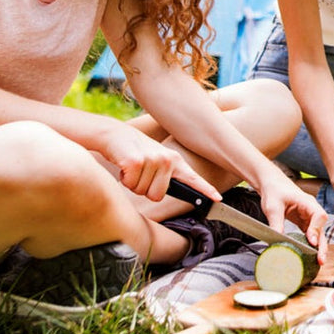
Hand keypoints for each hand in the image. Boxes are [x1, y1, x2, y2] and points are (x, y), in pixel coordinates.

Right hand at [103, 124, 220, 202]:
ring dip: (133, 183)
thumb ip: (166, 176)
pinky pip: (130, 185)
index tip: (218, 199)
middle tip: (140, 173)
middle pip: (157, 195)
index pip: (193, 179)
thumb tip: (165, 194)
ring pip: (142, 192)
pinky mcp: (136, 162)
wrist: (115, 134)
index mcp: (174, 161)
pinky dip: (124, 179)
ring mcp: (153, 159)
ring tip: (132, 168)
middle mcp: (167, 159)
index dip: (206, 190)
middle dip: (145, 190)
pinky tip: (124, 166)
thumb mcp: (156, 160)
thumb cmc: (135, 151)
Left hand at [258, 179, 330, 263]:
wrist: (272, 185)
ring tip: (318, 261)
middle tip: (320, 259)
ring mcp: (309, 218)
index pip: (319, 215)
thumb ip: (276, 224)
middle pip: (322, 228)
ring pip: (318, 234)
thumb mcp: (273, 207)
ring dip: (319, 247)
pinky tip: (310, 256)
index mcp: (308, 202)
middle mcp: (311, 211)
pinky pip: (310, 236)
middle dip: (322, 244)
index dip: (316, 229)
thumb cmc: (275, 191)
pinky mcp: (304, 224)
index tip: (312, 241)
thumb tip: (277, 242)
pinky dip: (311, 246)